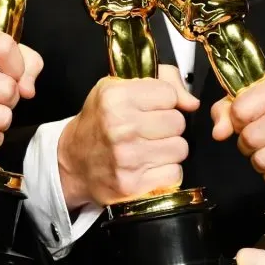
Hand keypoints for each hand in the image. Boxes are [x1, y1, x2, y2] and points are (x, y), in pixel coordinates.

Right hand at [58, 65, 197, 208]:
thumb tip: (192, 102)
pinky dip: (165, 171)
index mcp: (115, 98)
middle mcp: (120, 128)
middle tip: (149, 130)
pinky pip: (174, 174)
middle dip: (168, 126)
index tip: (150, 108)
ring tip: (149, 148)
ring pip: (180, 149)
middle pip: (178, 122)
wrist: (73, 163)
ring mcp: (127, 159)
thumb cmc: (99, 123)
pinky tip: (148, 166)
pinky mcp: (132, 185)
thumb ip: (162, 80)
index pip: (169, 94)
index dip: (164, 101)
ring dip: (169, 149)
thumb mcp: (118, 88)